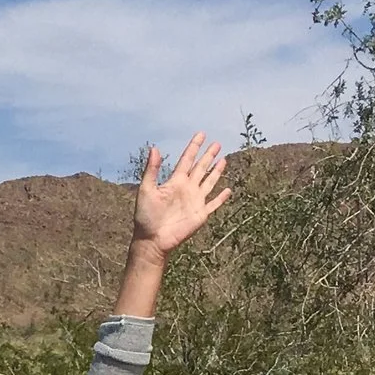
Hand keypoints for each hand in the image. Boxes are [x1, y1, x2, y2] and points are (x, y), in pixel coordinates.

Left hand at [132, 132, 229, 256]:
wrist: (152, 239)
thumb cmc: (146, 216)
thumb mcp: (146, 189)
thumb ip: (152, 170)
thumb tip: (155, 148)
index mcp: (175, 181)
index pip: (187, 160)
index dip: (194, 147)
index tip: (201, 134)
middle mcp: (187, 188)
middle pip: (201, 168)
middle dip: (208, 155)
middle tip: (217, 143)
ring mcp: (195, 201)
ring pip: (209, 182)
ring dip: (216, 171)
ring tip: (224, 159)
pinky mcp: (201, 214)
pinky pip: (214, 204)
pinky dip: (221, 197)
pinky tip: (228, 190)